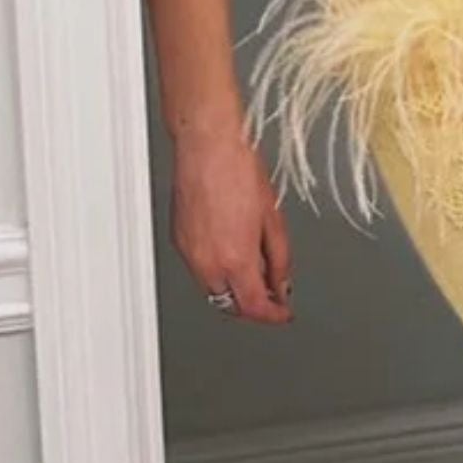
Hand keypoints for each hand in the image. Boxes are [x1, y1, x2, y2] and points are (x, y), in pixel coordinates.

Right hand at [171, 124, 294, 323]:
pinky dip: (218, 271)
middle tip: (272, 296)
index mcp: (235, 259)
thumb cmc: (239, 171)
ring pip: (212, 289)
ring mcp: (189, 253)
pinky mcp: (179, 240)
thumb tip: (282, 284)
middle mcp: (207, 262)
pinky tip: (233, 254)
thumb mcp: (273, 220)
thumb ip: (280, 260)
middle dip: (252, 306)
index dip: (273, 315)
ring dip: (234, 290)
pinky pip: (200, 268)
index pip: (254, 307)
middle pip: (230, 304)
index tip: (283, 313)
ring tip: (256, 272)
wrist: (208, 146)